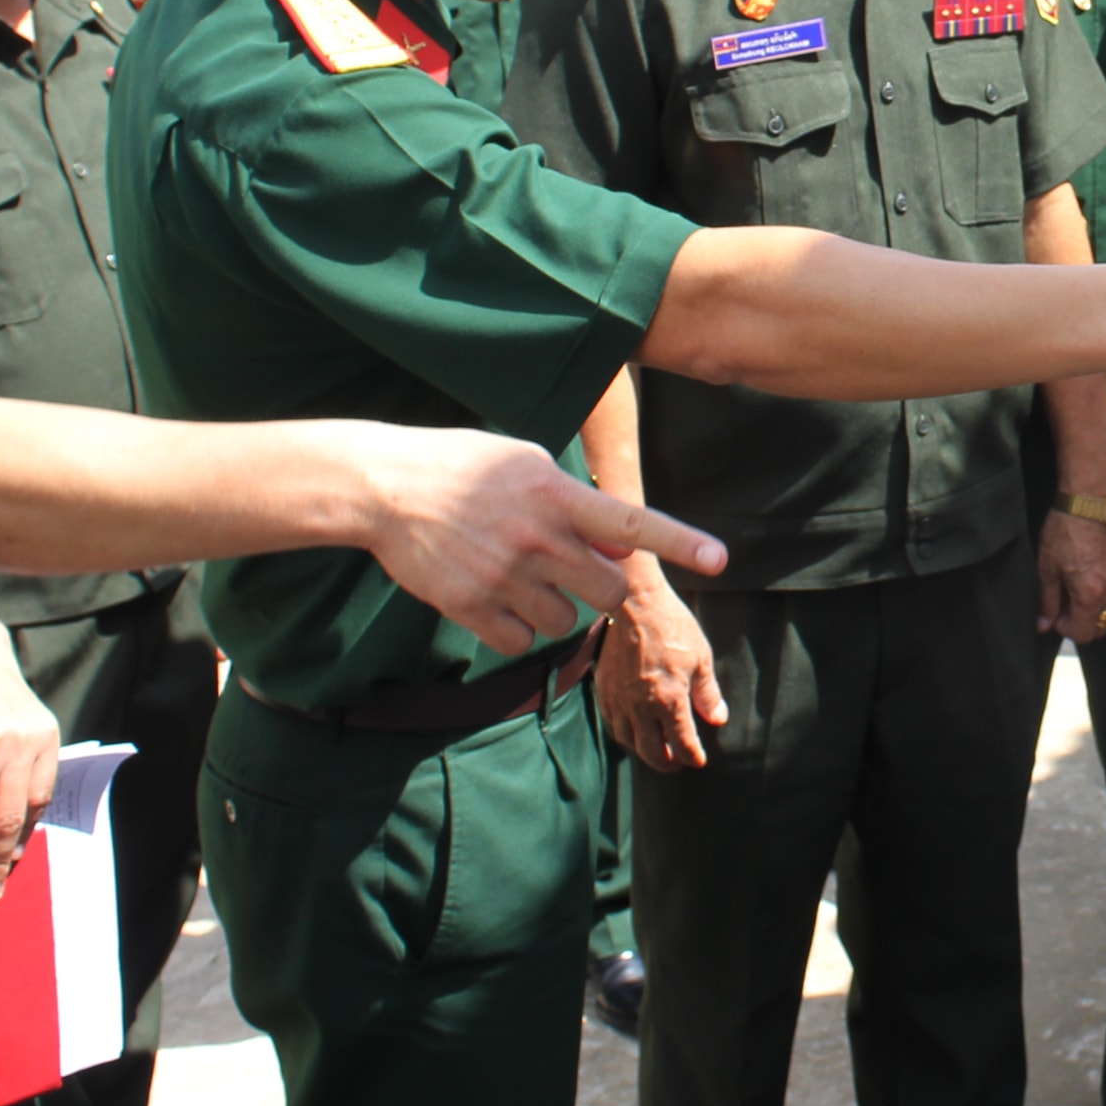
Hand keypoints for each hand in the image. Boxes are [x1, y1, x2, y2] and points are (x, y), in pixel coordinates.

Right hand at [350, 426, 730, 655]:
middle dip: (602, 590)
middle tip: (575, 572)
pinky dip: (517, 630)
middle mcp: (538, 538)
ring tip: (522, 577)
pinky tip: (497, 599)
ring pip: (565, 623)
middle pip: (608, 593)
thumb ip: (575, 501)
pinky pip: (521, 642)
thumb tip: (620, 539)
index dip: (680, 542)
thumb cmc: (462, 467)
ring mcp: (504, 576)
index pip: (632, 523)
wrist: (385, 487)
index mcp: (557, 495)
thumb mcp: (526, 462)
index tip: (720, 559)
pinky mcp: (471, 606)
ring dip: (556, 610)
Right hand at [597, 561, 727, 771]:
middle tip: (677, 764)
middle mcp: (640, 707)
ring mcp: (618, 699)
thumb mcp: (701, 657)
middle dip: (667, 763)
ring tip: (655, 749)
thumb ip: (708, 693)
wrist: (634, 603)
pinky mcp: (603, 688)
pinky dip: (623, 731)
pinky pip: (611, 721)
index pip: (682, 743)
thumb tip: (718, 719)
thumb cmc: (672, 626)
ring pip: (627, 741)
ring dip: (643, 751)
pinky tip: (632, 727)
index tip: (698, 760)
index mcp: (669, 700)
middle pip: (652, 752)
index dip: (693, 756)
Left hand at [1040, 511, 1105, 641]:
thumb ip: (1048, 601)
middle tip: (1064, 603)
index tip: (1054, 614)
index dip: (1066, 629)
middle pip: (1100, 625)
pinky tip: (1087, 568)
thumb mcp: (1047, 568)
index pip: (1083, 633)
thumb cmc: (1064, 532)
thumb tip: (1044, 624)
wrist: (1090, 501)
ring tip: (1074, 583)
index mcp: (1089, 595)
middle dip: (1082, 621)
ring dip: (1092, 605)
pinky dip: (1101, 588)